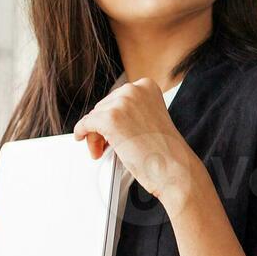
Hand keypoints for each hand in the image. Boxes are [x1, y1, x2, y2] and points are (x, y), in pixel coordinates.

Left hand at [72, 78, 202, 206]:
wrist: (174, 168)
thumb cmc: (166, 151)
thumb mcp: (151, 119)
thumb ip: (132, 111)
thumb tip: (108, 114)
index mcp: (147, 86)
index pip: (117, 97)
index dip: (113, 115)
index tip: (115, 128)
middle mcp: (134, 90)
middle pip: (104, 106)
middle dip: (103, 126)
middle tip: (106, 144)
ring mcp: (122, 103)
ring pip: (94, 116)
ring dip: (95, 135)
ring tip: (103, 149)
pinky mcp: (110, 119)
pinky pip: (85, 124)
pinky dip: (82, 133)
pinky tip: (82, 138)